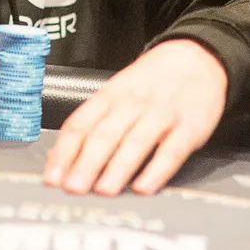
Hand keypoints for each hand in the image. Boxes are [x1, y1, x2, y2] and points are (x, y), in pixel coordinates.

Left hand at [42, 39, 224, 195]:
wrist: (197, 57)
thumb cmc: (151, 82)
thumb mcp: (118, 91)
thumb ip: (94, 121)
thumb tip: (62, 158)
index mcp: (110, 95)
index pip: (80, 123)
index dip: (64, 152)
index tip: (52, 177)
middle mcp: (133, 103)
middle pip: (105, 135)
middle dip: (86, 164)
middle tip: (73, 188)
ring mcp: (162, 114)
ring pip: (136, 142)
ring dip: (118, 169)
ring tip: (103, 191)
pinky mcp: (189, 127)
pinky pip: (171, 151)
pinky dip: (156, 170)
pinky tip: (144, 187)